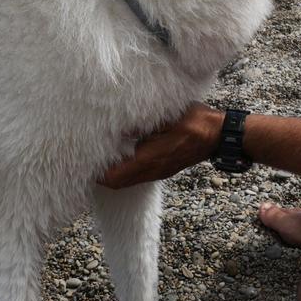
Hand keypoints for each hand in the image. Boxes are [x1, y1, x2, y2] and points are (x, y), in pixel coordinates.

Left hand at [97, 102, 221, 188]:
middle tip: (85, 160)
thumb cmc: (195, 122)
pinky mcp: (162, 169)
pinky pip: (137, 175)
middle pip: (117, 183)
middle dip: (100, 176)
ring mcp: (158, 172)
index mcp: (150, 159)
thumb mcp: (167, 116)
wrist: (218, 135)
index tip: (82, 162)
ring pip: (126, 181)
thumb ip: (142, 122)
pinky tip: (121, 154)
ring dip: (112, 173)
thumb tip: (117, 125)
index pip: (114, 176)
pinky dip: (124, 170)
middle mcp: (152, 170)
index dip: (97, 174)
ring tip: (99, 158)